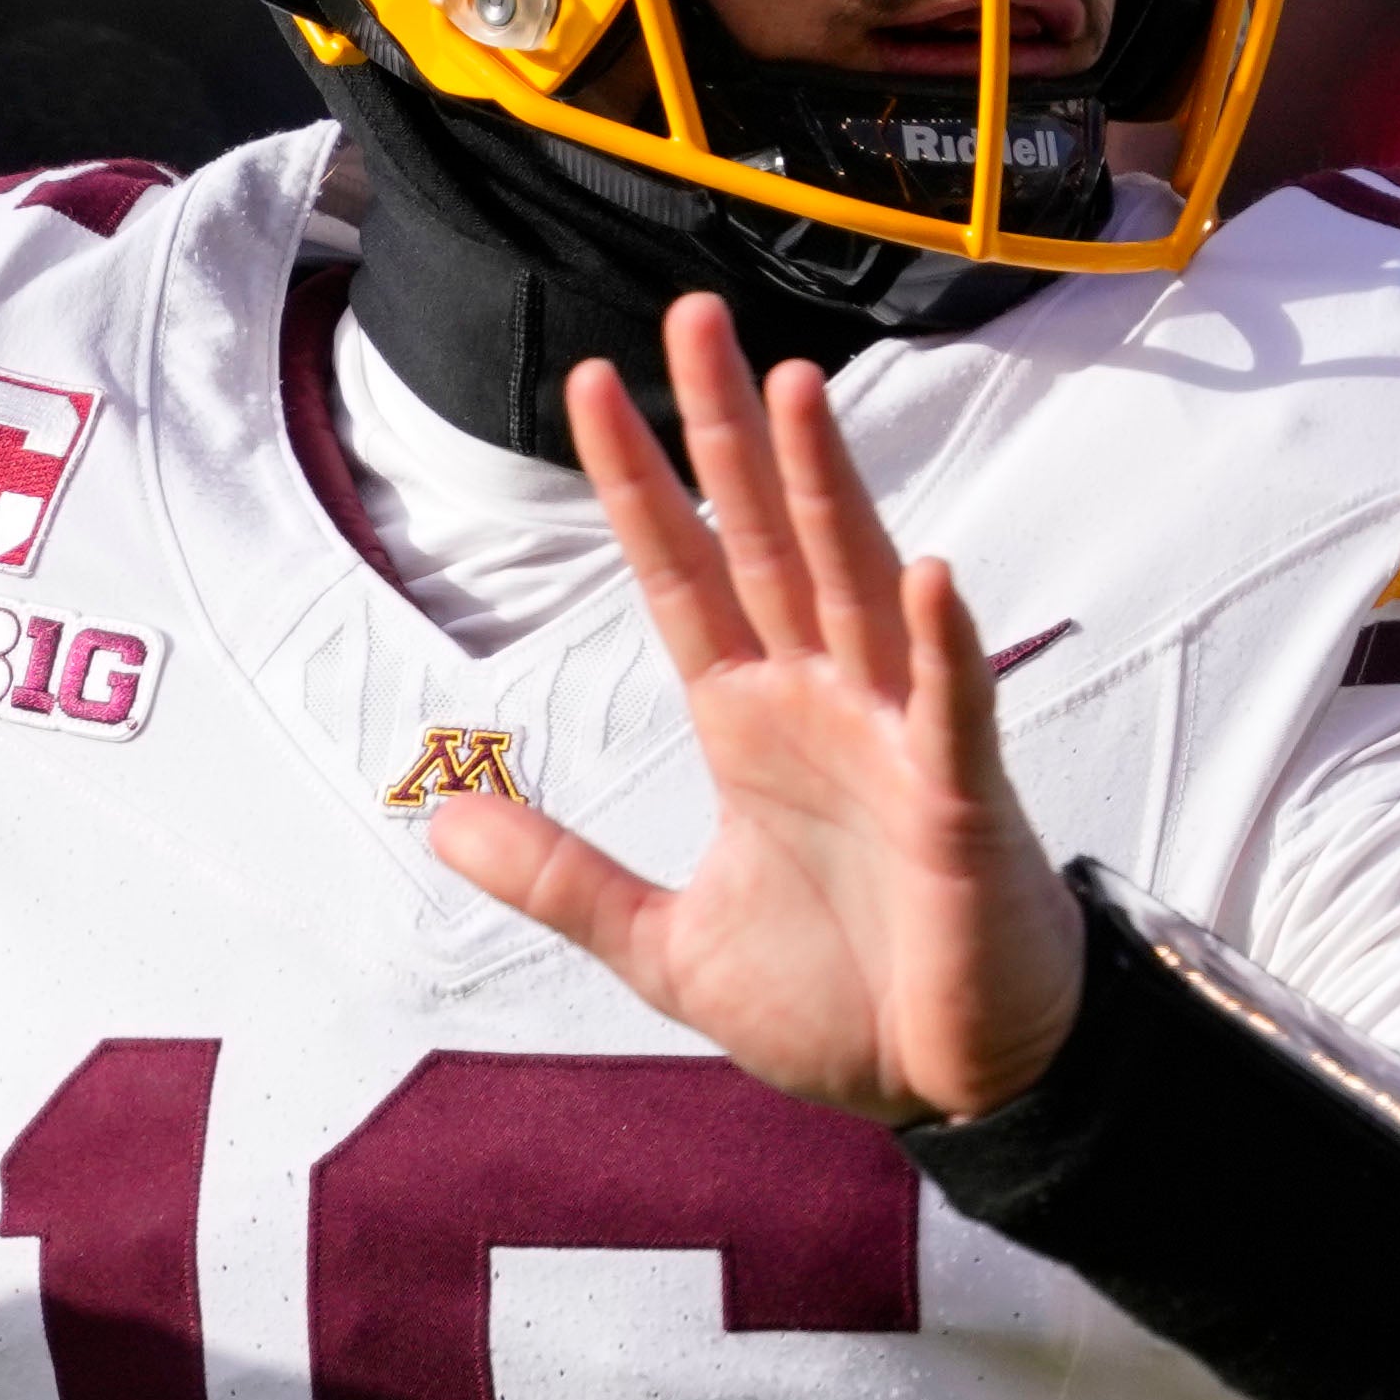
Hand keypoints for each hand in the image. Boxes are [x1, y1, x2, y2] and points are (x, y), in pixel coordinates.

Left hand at [419, 292, 1087, 1124]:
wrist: (951, 1083)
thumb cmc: (839, 998)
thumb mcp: (664, 944)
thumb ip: (560, 878)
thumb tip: (440, 824)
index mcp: (747, 722)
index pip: (682, 575)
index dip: (639, 485)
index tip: (591, 385)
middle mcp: (821, 703)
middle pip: (766, 540)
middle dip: (728, 434)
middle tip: (692, 317)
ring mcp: (896, 741)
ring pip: (854, 586)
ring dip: (825, 490)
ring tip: (791, 388)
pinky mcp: (958, 804)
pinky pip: (951, 708)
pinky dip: (940, 644)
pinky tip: (924, 572)